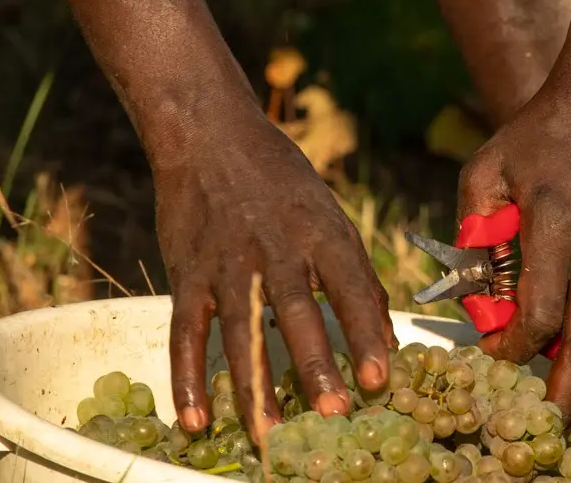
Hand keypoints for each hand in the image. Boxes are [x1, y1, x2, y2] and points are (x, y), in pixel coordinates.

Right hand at [153, 106, 393, 435]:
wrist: (211, 136)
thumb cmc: (282, 181)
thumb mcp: (330, 216)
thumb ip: (356, 276)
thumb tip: (385, 337)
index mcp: (322, 233)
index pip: (351, 288)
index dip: (366, 335)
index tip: (380, 378)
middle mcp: (278, 248)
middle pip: (298, 313)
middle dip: (316, 366)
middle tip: (334, 413)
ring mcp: (228, 263)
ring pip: (240, 333)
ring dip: (254, 387)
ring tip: (268, 435)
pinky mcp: (187, 274)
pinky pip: (186, 334)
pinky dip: (187, 379)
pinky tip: (195, 420)